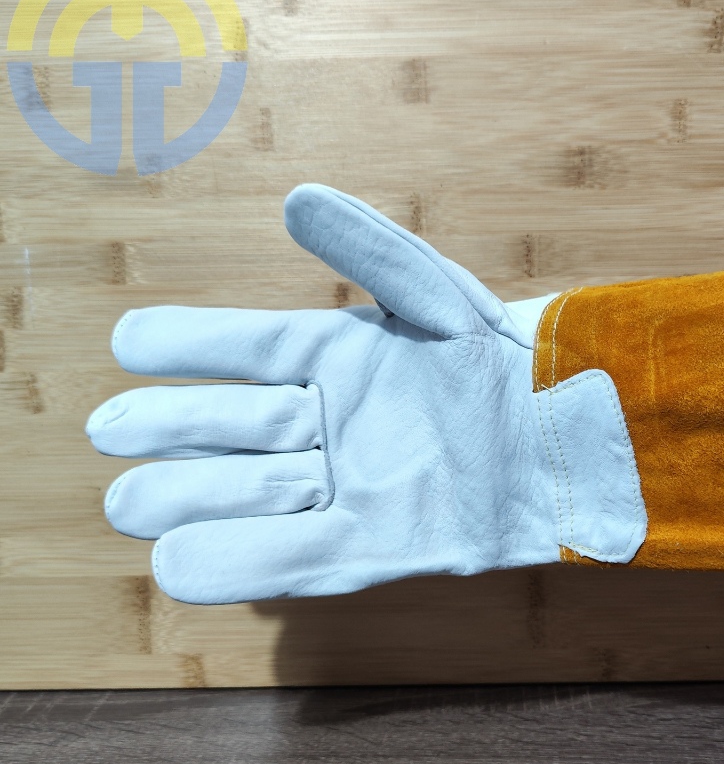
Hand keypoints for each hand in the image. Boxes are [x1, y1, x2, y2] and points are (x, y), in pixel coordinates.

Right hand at [86, 185, 645, 603]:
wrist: (572, 439)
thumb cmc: (508, 360)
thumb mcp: (442, 298)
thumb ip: (372, 248)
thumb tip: (295, 198)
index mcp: (340, 358)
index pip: (245, 348)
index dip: (186, 345)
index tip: (128, 343)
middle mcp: (333, 426)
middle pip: (232, 427)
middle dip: (169, 428)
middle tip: (111, 430)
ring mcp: (349, 489)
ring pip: (249, 495)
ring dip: (187, 498)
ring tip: (126, 501)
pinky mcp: (374, 548)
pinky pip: (294, 558)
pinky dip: (238, 565)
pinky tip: (176, 564)